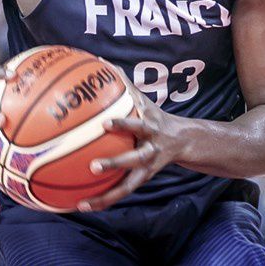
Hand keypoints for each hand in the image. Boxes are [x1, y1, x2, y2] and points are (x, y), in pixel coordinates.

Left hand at [78, 72, 183, 211]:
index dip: (122, 124)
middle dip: (116, 163)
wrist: (183, 140)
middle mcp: (150, 149)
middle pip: (134, 159)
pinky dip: (102, 200)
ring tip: (84, 202)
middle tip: (93, 166)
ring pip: (128, 185)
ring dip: (107, 195)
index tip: (105, 123)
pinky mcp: (141, 180)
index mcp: (149, 127)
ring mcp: (147, 168)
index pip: (137, 124)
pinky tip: (81, 206)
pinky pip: (120, 192)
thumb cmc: (153, 116)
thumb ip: (122, 81)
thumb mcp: (142, 99)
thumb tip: (100, 60)